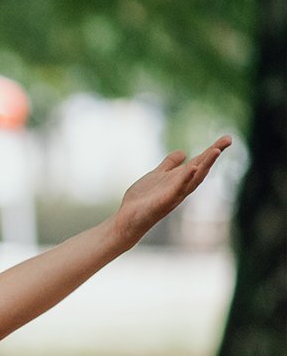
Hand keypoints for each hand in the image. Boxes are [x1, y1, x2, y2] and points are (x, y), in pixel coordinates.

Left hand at [112, 135, 231, 246]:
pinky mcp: (164, 202)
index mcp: (180, 179)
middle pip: (201, 168)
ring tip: (216, 150)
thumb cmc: (143, 199)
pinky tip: (192, 167)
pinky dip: (185, 179)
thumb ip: (169, 164)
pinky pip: (177, 189)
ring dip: (205, 165)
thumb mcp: (157, 175)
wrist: (127, 218)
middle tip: (228, 139)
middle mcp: (181, 187)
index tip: (227, 138)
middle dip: (214, 154)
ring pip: (194, 178)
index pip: (199, 162)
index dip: (213, 150)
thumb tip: (183, 152)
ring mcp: (174, 195)